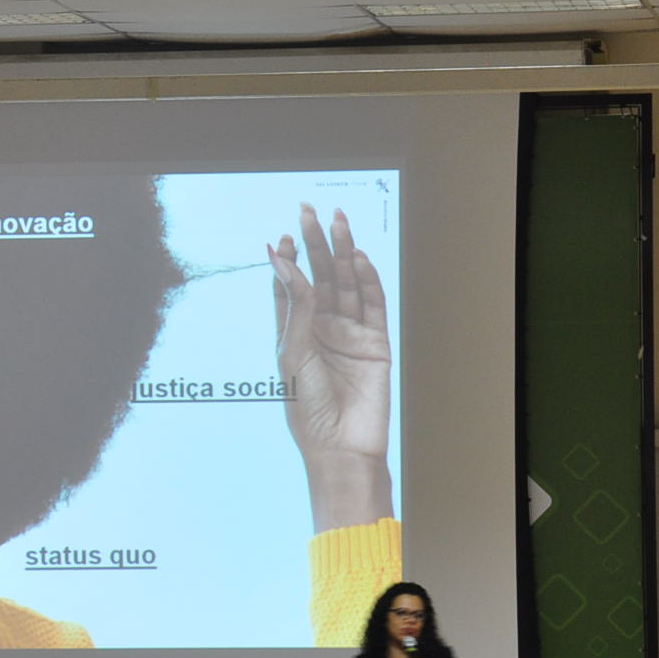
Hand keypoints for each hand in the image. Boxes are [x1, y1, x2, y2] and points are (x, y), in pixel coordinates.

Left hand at [270, 203, 392, 531]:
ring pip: (347, 284)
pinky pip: (373, 304)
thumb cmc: (307, 408)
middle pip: (319, 277)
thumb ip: (294, 304)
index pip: (291, 288)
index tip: (284, 236)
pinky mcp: (375, 343)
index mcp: (295, 334)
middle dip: (315, 243)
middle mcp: (322, 330)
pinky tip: (358, 257)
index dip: (288, 261)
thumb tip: (283, 258)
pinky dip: (367, 279)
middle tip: (309, 210)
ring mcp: (350, 335)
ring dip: (342, 252)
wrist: (341, 446)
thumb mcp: (293, 351)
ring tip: (337, 221)